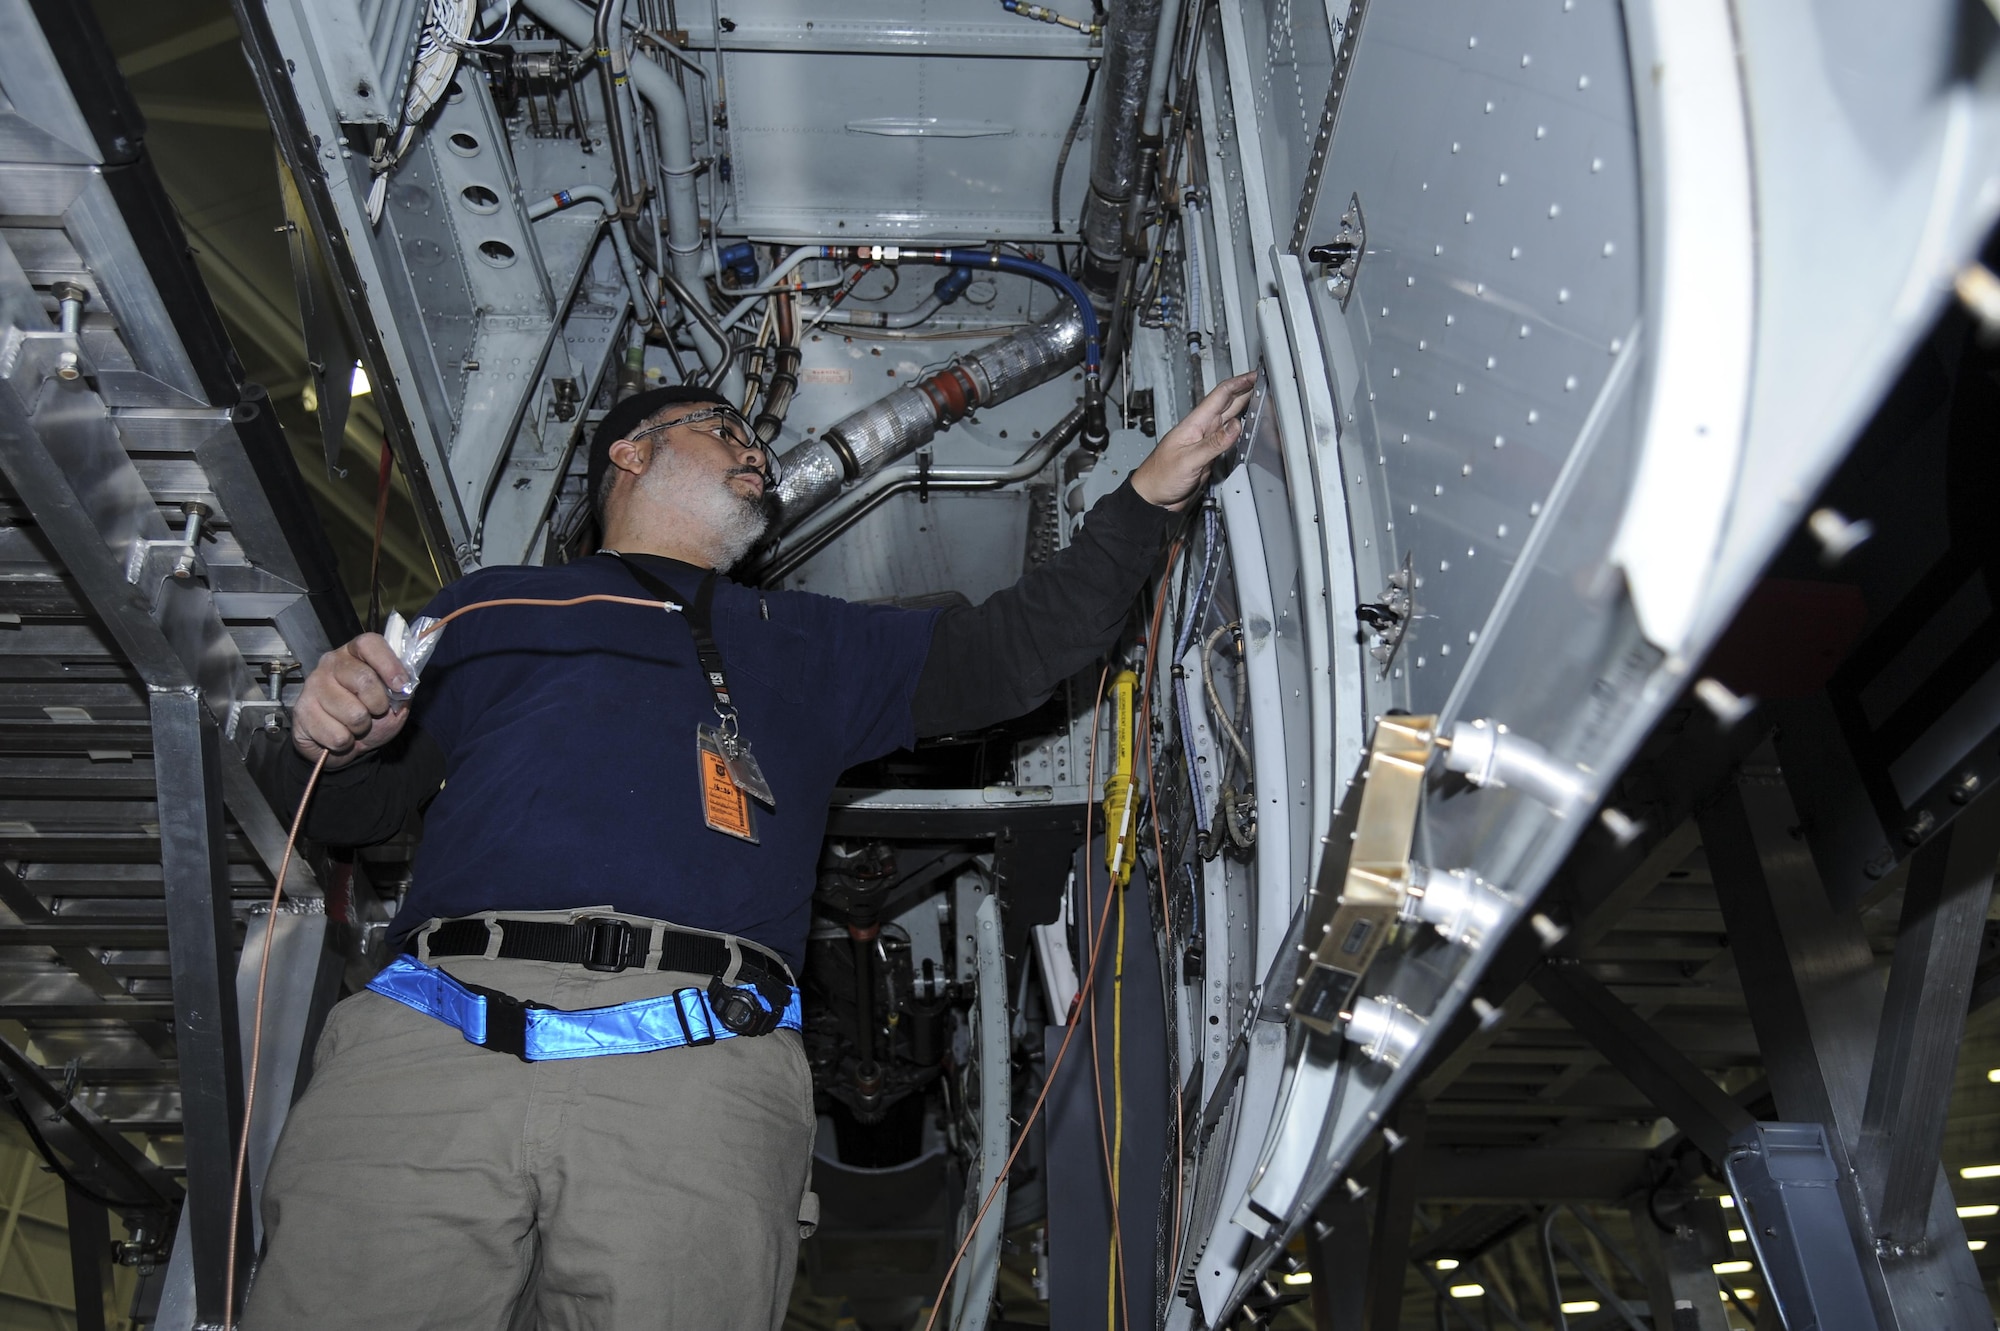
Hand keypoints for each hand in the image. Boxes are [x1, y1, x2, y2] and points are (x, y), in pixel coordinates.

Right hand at [292, 634, 412, 769]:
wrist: (344, 743)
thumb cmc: (371, 717)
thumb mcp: (395, 702)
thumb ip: (402, 691)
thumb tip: (404, 687)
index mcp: (355, 653)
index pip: (369, 644)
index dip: (389, 664)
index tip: (401, 685)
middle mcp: (331, 663)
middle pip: (363, 680)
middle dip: (379, 705)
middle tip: (376, 712)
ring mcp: (313, 685)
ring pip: (352, 713)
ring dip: (361, 727)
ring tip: (355, 725)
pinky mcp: (301, 711)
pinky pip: (337, 735)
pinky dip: (345, 742)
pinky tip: (338, 733)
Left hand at [1129, 370, 1259, 510]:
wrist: (1153, 498)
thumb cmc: (1160, 477)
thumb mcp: (1188, 459)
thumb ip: (1214, 443)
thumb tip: (1236, 426)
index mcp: (1195, 424)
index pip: (1220, 396)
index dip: (1239, 383)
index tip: (1254, 375)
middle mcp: (1202, 430)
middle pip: (1228, 403)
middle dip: (1246, 390)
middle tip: (1264, 382)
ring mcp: (1206, 442)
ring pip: (1230, 419)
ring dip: (1245, 408)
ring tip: (1262, 399)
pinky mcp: (1210, 456)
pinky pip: (1229, 438)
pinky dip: (1241, 430)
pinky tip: (1248, 427)